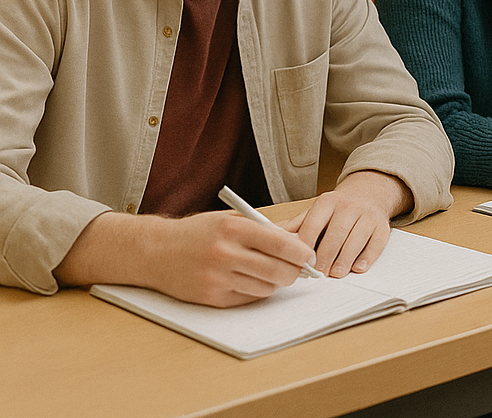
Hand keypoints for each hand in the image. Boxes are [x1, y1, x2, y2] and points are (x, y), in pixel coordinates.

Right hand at [56, 209, 314, 307]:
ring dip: (275, 282)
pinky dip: (256, 291)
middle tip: (299, 269)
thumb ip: (262, 230)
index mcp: (234, 229)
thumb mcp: (230, 220)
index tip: (309, 255)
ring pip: (266, 287)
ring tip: (272, 272)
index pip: (282, 244)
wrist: (155, 251)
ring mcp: (217, 278)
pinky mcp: (211, 297)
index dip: (302, 252)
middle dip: (295, 272)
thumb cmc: (197, 232)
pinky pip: (248, 298)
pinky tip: (251, 280)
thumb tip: (299, 242)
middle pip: (279, 270)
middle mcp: (225, 253)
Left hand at [277, 170, 409, 276]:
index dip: (306, 246)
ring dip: (345, 259)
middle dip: (326, 256)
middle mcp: (349, 206)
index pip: (313, 225)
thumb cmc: (338, 209)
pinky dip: (367, 257)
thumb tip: (267, 235)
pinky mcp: (382, 226)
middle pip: (336, 234)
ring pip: (356, 239)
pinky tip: (358, 268)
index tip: (299, 263)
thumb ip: (295, 226)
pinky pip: (376, 243)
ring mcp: (367, 215)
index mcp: (327, 202)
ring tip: (336, 274)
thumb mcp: (316, 212)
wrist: (370, 193)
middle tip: (318, 274)